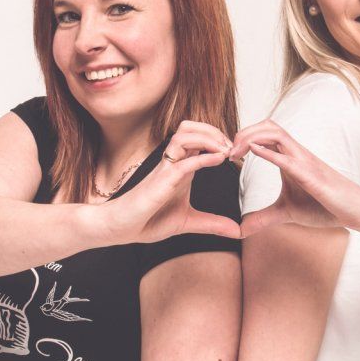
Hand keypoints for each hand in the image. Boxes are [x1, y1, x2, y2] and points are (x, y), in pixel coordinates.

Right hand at [96, 120, 240, 245]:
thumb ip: (212, 224)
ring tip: (226, 149)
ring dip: (208, 138)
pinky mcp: (160, 181)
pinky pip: (182, 162)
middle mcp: (173, 163)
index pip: (198, 138)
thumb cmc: (148, 221)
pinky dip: (203, 158)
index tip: (236, 152)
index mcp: (180, 168)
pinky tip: (219, 159)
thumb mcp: (188, 222)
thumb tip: (237, 232)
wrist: (122, 229)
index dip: (218, 137)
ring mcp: (165, 170)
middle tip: (232, 146)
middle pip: (190, 128)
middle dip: (214, 130)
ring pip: (184, 136)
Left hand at [228, 120, 359, 240]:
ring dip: (252, 137)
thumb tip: (241, 229)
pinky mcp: (312, 176)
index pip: (265, 134)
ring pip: (277, 134)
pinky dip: (269, 152)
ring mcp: (305, 162)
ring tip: (235, 152)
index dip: (243, 137)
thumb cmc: (326, 206)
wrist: (356, 211)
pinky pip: (289, 158)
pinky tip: (254, 152)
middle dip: (244, 132)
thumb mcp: (287, 213)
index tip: (227, 155)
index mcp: (290, 159)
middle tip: (227, 152)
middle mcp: (297, 154)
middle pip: (268, 126)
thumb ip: (264, 217)